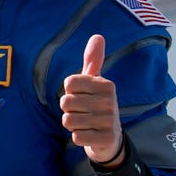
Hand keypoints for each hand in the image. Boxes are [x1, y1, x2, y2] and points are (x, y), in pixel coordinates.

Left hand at [60, 34, 124, 166]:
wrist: (110, 137)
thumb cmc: (96, 104)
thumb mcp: (94, 82)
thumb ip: (92, 60)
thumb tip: (98, 36)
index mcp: (106, 84)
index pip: (68, 83)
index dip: (69, 92)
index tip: (82, 95)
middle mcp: (110, 101)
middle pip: (65, 102)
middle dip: (68, 110)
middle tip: (83, 112)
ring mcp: (110, 121)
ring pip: (68, 120)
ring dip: (72, 124)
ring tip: (85, 123)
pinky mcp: (107, 139)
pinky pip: (75, 137)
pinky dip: (78, 137)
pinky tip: (89, 135)